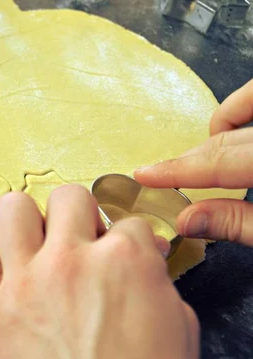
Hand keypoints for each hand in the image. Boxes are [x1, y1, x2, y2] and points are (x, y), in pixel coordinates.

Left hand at [0, 186, 199, 358]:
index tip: (114, 254)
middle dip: (77, 217)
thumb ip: (152, 281)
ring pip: (11, 208)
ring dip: (25, 223)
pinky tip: (1, 279)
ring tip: (31, 247)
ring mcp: (25, 283)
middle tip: (75, 241)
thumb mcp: (176, 329)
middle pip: (68, 198)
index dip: (123, 240)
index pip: (125, 221)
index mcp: (126, 262)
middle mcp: (71, 262)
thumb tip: (139, 260)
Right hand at [135, 78, 252, 244]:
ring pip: (240, 111)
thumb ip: (238, 223)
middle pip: (224, 141)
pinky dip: (238, 110)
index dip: (175, 171)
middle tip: (165, 177)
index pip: (216, 164)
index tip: (143, 174)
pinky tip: (230, 129)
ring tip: (200, 158)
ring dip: (213, 136)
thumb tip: (187, 221)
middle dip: (191, 160)